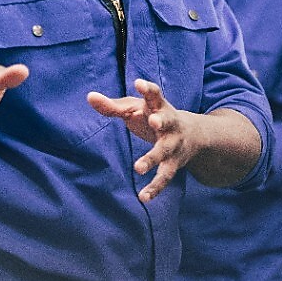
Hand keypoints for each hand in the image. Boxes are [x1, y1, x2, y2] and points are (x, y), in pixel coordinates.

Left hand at [88, 78, 199, 202]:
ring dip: (153, 158)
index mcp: (158, 106)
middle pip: (167, 121)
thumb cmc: (154, 116)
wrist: (192, 134)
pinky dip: (155, 188)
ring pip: (165, 151)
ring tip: (138, 168)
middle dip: (161, 121)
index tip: (139, 83)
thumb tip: (89, 96)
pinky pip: (165, 176)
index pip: (155, 94)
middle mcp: (170, 124)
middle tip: (154, 121)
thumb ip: (112, 106)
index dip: (148, 89)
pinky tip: (143, 197)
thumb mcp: (135, 108)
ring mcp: (173, 144)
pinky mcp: (174, 163)